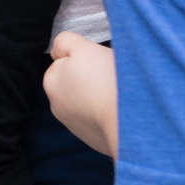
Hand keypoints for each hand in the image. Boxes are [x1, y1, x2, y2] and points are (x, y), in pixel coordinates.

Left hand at [45, 32, 118, 157]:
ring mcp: (77, 127)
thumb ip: (65, 43)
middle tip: (112, 78)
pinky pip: (102, 122)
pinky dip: (109, 116)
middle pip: (77, 84)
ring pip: (89, 103)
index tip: (100, 62)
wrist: (133, 122)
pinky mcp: (95, 142)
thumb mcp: (84, 49)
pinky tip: (121, 112)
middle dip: (91, 80)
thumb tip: (58, 51)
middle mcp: (57, 107)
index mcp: (51, 82)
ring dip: (100, 99)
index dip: (85, 59)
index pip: (65, 63)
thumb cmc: (108, 81)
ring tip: (119, 96)